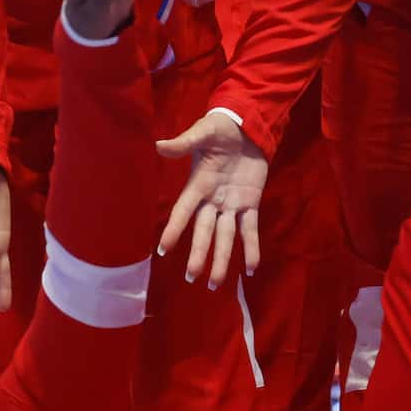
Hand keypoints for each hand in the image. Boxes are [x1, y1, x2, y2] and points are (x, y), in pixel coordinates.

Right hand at [156, 109, 268, 286]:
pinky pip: (250, 229)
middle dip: (199, 254)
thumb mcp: (203, 132)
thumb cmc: (220, 128)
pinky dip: (251, 248)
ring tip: (215, 284)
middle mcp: (212, 200)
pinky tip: (250, 269)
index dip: (174, 230)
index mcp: (198, 184)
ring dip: (221, 259)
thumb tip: (159, 145)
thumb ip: (184, 143)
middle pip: (204, 231)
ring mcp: (231, 204)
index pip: (183, 211)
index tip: (163, 249)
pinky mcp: (250, 203)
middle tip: (192, 278)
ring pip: (225, 237)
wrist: (247, 126)